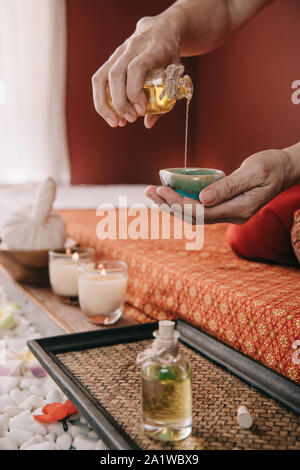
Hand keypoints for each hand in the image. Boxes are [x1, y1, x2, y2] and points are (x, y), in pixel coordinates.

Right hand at [92, 13, 182, 128]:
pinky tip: (110, 114)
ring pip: (101, 77)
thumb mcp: (175, 75)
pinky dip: (101, 100)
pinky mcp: (111, 58)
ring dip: (105, 104)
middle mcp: (133, 47)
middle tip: (130, 119)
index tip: (141, 109)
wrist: (162, 29)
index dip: (135, 91)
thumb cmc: (170, 57)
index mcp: (153, 48)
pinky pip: (99, 80)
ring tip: (115, 122)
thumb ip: (164, 100)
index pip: (136, 68)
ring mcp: (119, 52)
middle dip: (120, 102)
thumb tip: (148, 123)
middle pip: (116, 74)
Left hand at [145, 149, 298, 223]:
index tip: (161, 190)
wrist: (286, 169)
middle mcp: (232, 215)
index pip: (200, 213)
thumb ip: (229, 186)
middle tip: (148, 191)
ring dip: (172, 204)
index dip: (178, 204)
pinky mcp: (225, 206)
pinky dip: (183, 200)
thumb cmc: (272, 166)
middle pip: (193, 216)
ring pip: (194, 213)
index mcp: (238, 210)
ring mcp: (228, 212)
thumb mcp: (254, 172)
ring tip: (152, 192)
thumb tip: (203, 198)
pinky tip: (170, 192)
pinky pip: (200, 207)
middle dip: (169, 205)